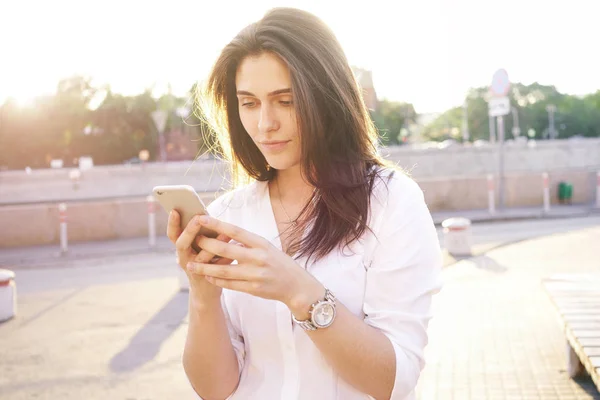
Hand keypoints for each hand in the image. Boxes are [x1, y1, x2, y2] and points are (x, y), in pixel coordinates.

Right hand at [167, 210, 233, 305]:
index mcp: (182, 248)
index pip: (173, 234)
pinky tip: (237, 247)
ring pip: (201, 256)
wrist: (207, 290)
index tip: (174, 210)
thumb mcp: (199, 246)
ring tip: (227, 232)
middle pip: (181, 243)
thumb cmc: (205, 261)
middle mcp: (183, 258)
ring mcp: (193, 269)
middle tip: (197, 218)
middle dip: (189, 230)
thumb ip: (202, 234)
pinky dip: (226, 257)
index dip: (172, 223)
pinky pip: (216, 267)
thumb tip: (209, 215)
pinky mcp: (206, 278)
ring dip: (214, 243)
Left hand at [186, 215, 324, 317]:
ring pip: (223, 270)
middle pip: (226, 250)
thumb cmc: (279, 263)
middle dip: (206, 245)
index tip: (201, 218)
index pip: (235, 231)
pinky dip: (216, 280)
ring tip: (190, 265)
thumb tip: (224, 234)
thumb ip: (247, 242)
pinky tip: (207, 277)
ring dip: (204, 268)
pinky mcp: (253, 289)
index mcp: (261, 243)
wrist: (296, 285)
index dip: (217, 225)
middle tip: (192, 241)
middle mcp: (258, 258)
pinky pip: (229, 284)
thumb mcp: (267, 247)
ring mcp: (255, 274)